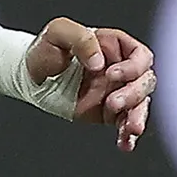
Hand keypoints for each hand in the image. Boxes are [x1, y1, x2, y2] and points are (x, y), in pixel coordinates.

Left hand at [29, 18, 154, 151]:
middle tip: (112, 103)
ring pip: (140, 105)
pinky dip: (128, 136)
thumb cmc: (45, 50)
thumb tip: (100, 63)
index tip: (111, 74)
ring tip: (130, 129)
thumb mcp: (58, 33)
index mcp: (114, 47)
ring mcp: (116, 92)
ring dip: (137, 117)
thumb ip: (81, 40)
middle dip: (134, 94)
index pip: (140, 56)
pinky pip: (125, 124)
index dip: (133, 67)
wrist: (31, 77)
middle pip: (145, 81)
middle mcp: (120, 69)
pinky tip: (125, 144)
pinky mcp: (109, 113)